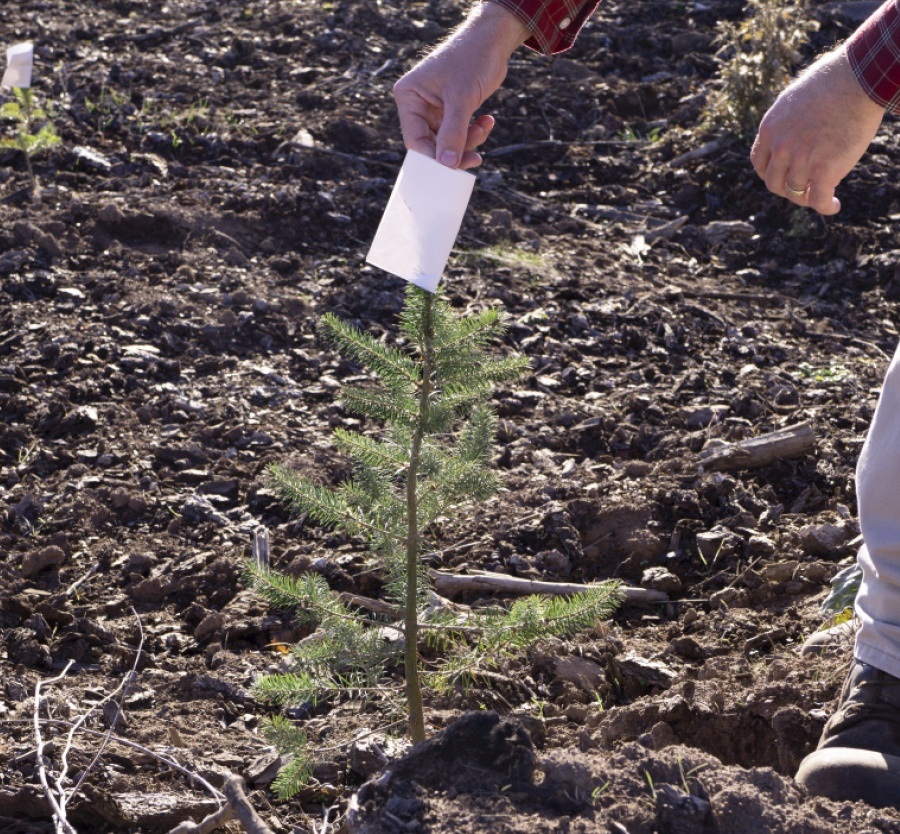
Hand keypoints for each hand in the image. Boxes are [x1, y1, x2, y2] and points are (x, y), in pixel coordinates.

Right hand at [392, 2, 528, 169]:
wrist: (492, 41)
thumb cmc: (471, 59)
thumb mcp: (462, 98)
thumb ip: (454, 133)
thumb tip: (448, 165)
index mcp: (409, 97)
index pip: (415, 140)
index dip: (433, 158)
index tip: (453, 170)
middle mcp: (417, 104)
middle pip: (431, 145)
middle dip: (455, 151)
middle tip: (476, 158)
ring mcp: (434, 109)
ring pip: (447, 142)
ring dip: (468, 141)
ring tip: (484, 127)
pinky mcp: (450, 111)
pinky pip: (459, 133)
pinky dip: (474, 132)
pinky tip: (487, 120)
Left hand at [750, 48, 883, 214]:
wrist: (858, 78)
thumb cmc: (833, 80)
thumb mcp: (795, 99)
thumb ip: (788, 120)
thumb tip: (794, 129)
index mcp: (770, 130)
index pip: (759, 163)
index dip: (770, 174)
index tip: (783, 176)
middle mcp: (780, 148)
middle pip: (775, 183)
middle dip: (787, 189)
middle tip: (803, 188)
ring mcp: (801, 160)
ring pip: (796, 193)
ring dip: (808, 199)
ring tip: (822, 198)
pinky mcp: (825, 169)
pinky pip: (819, 199)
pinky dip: (826, 207)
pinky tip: (834, 206)